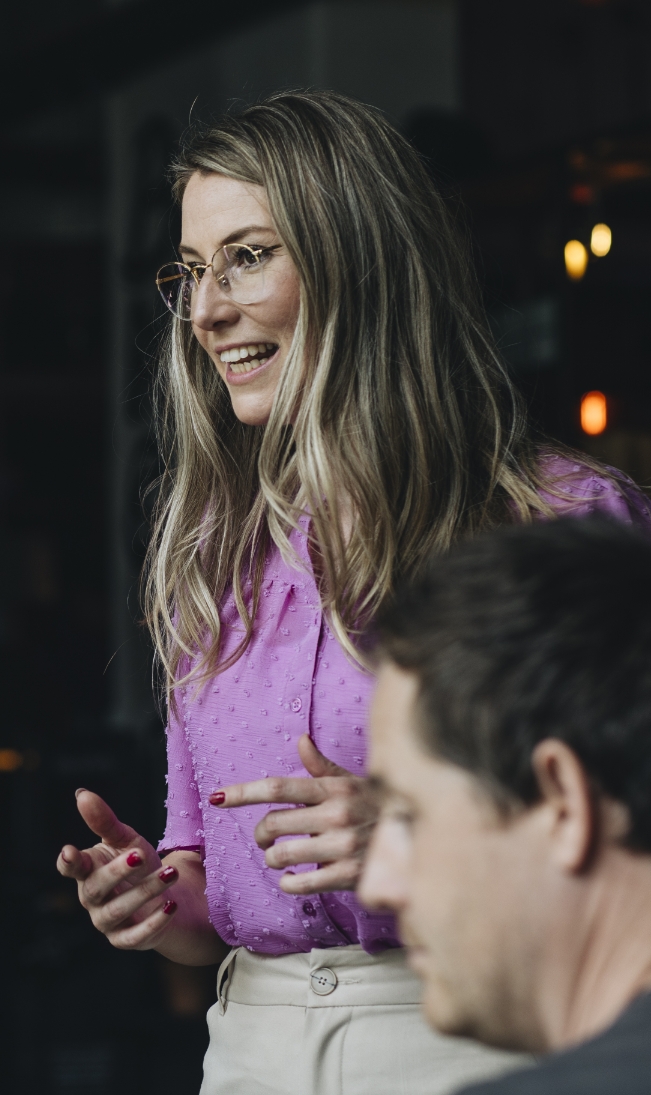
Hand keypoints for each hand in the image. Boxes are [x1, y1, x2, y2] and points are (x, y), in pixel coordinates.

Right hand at [57, 790, 178, 950]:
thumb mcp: (126, 840)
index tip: (70, 851)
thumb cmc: (139, 865)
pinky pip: (136, 936)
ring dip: (145, 891)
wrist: (165, 896)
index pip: (70, 868)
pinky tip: (171, 905)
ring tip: (170, 873)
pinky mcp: (127, 939)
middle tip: (141, 854)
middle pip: (97, 887)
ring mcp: (107, 921)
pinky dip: (154, 922)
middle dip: (118, 871)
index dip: (69, 862)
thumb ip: (105, 821)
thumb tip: (82, 794)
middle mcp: (92, 898)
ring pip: (119, 910)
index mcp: (88, 871)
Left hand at [209, 734, 379, 894]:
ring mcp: (342, 845)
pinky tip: (293, 878)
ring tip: (280, 858)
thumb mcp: (353, 783)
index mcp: (334, 788)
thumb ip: (322, 767)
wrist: (420, 840)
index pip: (278, 787)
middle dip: (261, 833)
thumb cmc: (378, 808)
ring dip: (273, 859)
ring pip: (281, 855)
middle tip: (266, 838)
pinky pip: (298, 883)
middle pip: (272, 823)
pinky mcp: (347, 876)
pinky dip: (288, 882)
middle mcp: (336, 814)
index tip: (216, 798)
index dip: (243, 792)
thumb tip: (301, 740)